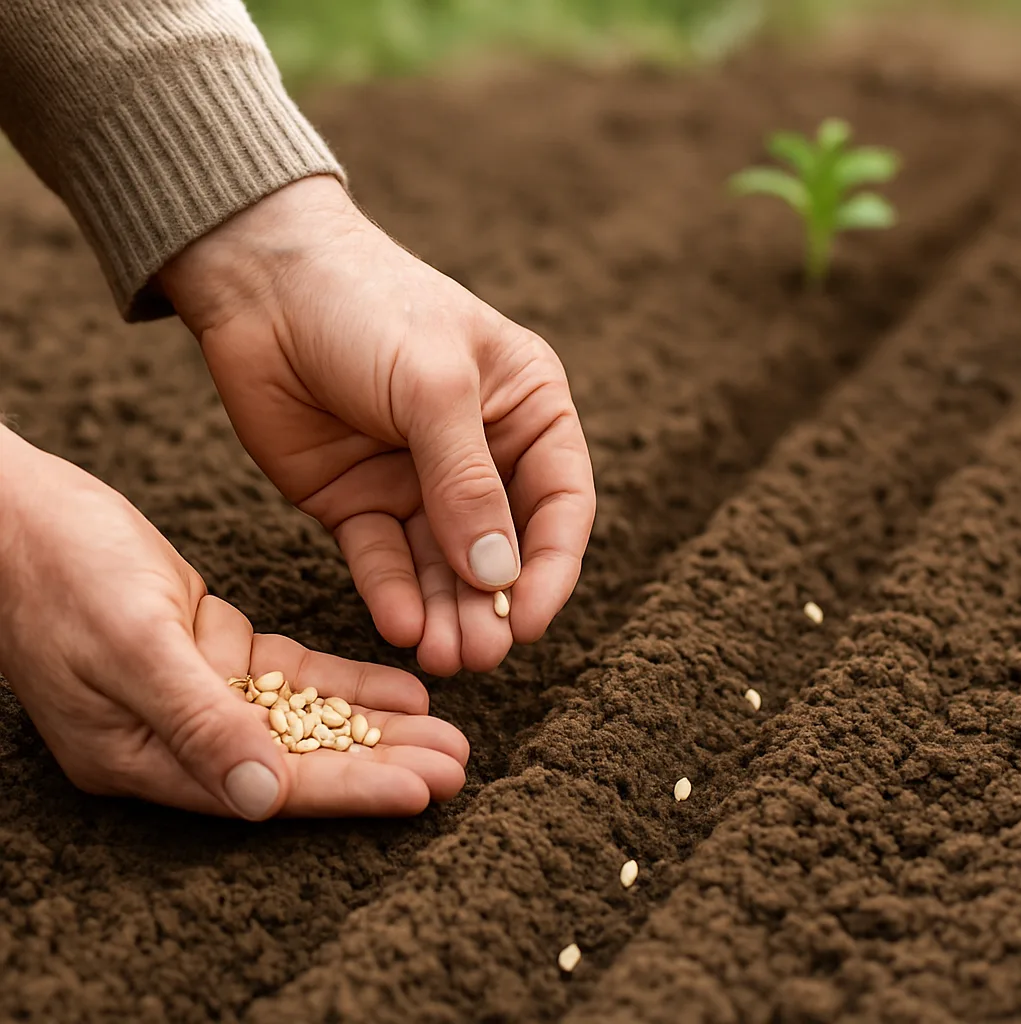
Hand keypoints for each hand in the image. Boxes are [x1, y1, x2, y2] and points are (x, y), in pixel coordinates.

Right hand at [0, 427, 467, 817]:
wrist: (20, 509)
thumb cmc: (59, 568)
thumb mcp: (129, 643)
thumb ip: (196, 721)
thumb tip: (267, 797)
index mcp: (138, 754)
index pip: (266, 786)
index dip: (348, 790)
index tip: (421, 792)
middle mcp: (173, 732)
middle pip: (295, 760)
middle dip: (379, 763)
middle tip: (458, 766)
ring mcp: (195, 688)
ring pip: (303, 717)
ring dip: (375, 724)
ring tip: (446, 731)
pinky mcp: (212, 645)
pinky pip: (292, 672)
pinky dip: (344, 680)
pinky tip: (400, 688)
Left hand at [160, 176, 594, 675]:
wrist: (259, 285)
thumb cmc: (366, 306)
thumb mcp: (433, 386)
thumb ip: (468, 483)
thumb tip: (500, 576)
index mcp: (525, 410)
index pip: (559, 502)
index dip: (553, 566)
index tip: (535, 621)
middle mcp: (479, 453)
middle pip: (500, 547)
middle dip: (494, 605)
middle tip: (481, 655)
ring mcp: (416, 483)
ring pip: (441, 566)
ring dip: (445, 613)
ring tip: (443, 657)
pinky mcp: (358, 503)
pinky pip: (381, 559)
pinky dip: (391, 593)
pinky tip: (399, 624)